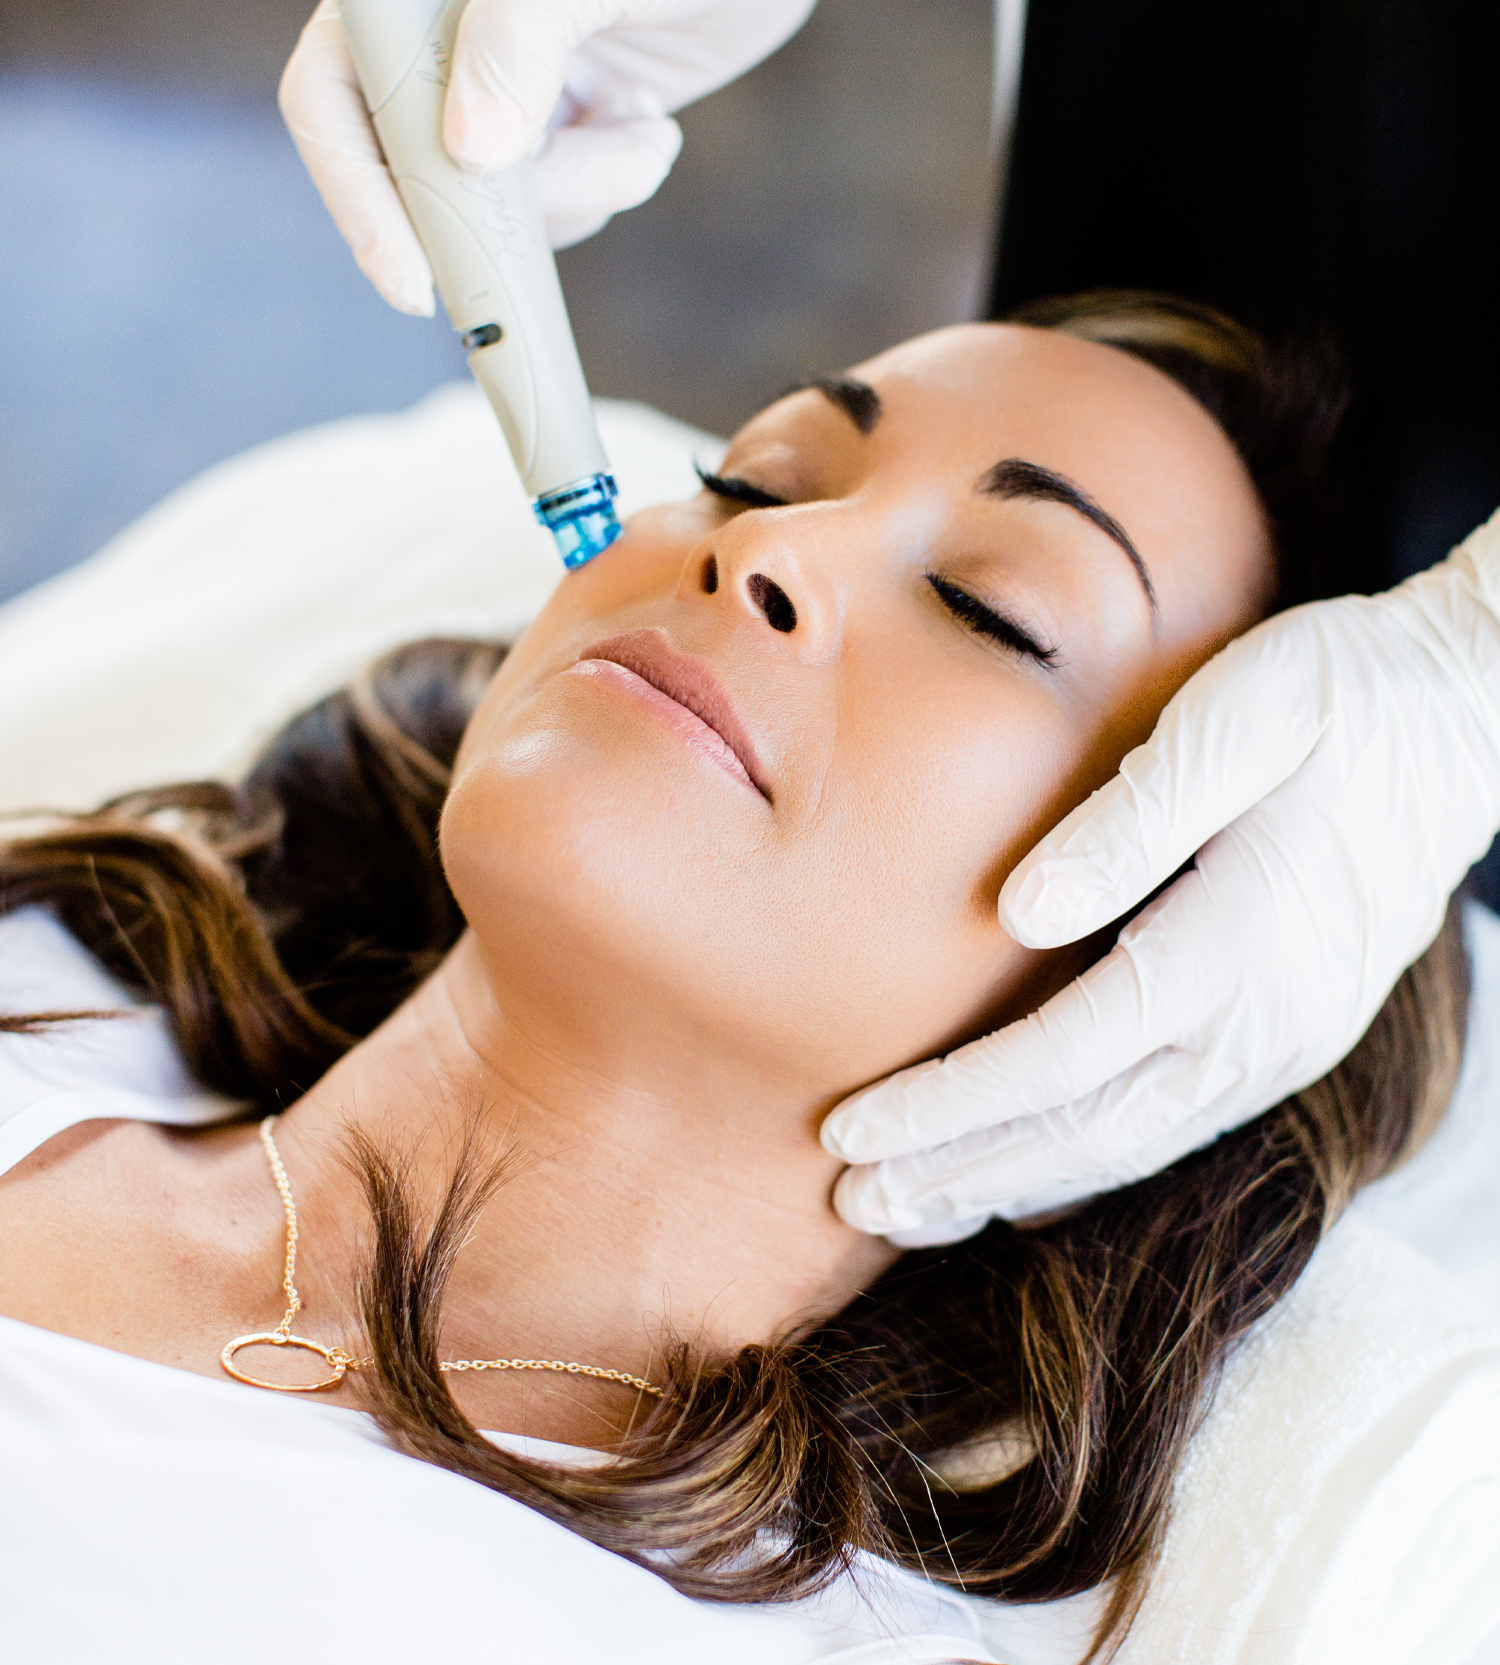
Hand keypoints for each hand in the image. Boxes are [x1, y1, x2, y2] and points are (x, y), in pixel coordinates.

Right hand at [280, 0, 816, 313]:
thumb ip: (521, 40)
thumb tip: (471, 150)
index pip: (331, 94)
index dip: (356, 191)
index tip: (412, 281)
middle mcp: (443, 32)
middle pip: (415, 165)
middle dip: (499, 209)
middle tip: (578, 206)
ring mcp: (499, 76)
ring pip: (494, 195)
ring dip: (577, 191)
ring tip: (639, 136)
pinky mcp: (556, 110)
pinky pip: (554, 194)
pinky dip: (606, 181)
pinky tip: (645, 124)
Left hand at [823, 510, 1499, 1243]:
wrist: (1465, 720)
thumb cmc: (1342, 699)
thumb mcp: (1241, 718)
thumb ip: (1133, 821)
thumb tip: (1020, 913)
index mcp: (1236, 948)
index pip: (1059, 1060)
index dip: (950, 1107)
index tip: (850, 1133)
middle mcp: (1260, 1028)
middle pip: (1082, 1134)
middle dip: (958, 1175)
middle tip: (853, 1205)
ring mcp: (1280, 1045)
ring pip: (1124, 1149)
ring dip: (1009, 1184)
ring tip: (911, 1210)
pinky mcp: (1284, 1039)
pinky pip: (1165, 1129)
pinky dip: (1078, 1164)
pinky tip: (1020, 1176)